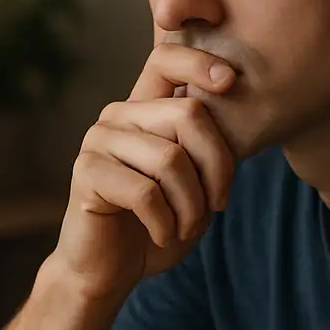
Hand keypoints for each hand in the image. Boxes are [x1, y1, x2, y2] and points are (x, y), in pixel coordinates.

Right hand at [50, 44, 237, 297]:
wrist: (111, 270)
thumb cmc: (159, 223)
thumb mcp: (195, 181)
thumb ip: (207, 146)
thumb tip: (243, 107)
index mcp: (144, 109)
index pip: (166, 59)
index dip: (199, 61)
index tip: (230, 81)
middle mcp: (118, 116)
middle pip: (188, 114)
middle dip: (217, 167)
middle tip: (216, 205)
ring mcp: (98, 141)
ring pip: (170, 159)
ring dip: (192, 205)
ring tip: (186, 226)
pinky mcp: (86, 173)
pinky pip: (145, 193)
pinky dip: (165, 224)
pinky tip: (162, 235)